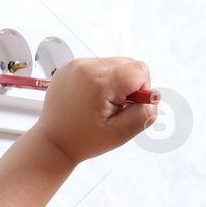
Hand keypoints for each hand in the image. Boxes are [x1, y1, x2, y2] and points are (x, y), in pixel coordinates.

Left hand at [34, 57, 156, 163]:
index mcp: (99, 81)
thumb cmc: (84, 140)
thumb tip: (152, 97)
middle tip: (113, 108)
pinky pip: (98, 66)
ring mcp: (75, 64)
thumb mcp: (120, 134)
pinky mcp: (69, 65)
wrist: (53, 142)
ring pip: (114, 64)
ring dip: (114, 83)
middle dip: (128, 86)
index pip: (139, 70)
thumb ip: (144, 115)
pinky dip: (101, 80)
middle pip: (128, 64)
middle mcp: (86, 66)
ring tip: (100, 104)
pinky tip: (90, 98)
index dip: (140, 91)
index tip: (125, 107)